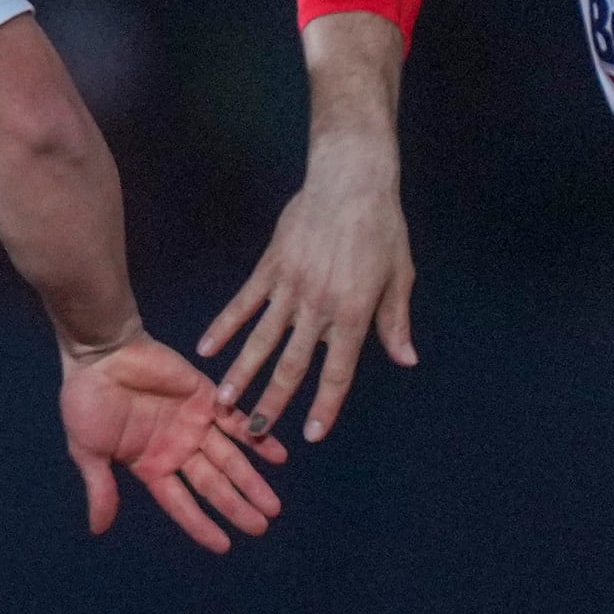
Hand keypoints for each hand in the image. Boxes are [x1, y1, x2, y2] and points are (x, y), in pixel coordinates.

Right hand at [62, 332, 284, 550]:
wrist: (99, 354)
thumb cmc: (86, 401)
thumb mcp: (88, 450)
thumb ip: (101, 489)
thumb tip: (98, 530)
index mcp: (151, 465)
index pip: (181, 503)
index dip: (201, 525)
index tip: (224, 546)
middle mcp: (178, 448)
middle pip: (213, 484)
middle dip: (237, 506)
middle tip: (261, 527)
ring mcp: (195, 423)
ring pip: (230, 458)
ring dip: (252, 480)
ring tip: (273, 506)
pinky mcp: (207, 397)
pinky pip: (238, 421)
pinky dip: (258, 437)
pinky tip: (279, 456)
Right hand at [196, 167, 418, 440]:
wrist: (349, 179)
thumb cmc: (381, 228)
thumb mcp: (400, 275)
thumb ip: (396, 321)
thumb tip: (406, 360)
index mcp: (354, 312)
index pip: (338, 369)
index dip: (326, 403)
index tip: (312, 433)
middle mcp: (318, 306)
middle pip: (293, 363)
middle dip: (274, 400)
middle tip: (255, 431)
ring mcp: (290, 287)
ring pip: (262, 339)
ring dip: (242, 372)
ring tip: (224, 402)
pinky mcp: (270, 267)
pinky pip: (244, 302)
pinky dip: (225, 326)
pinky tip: (207, 348)